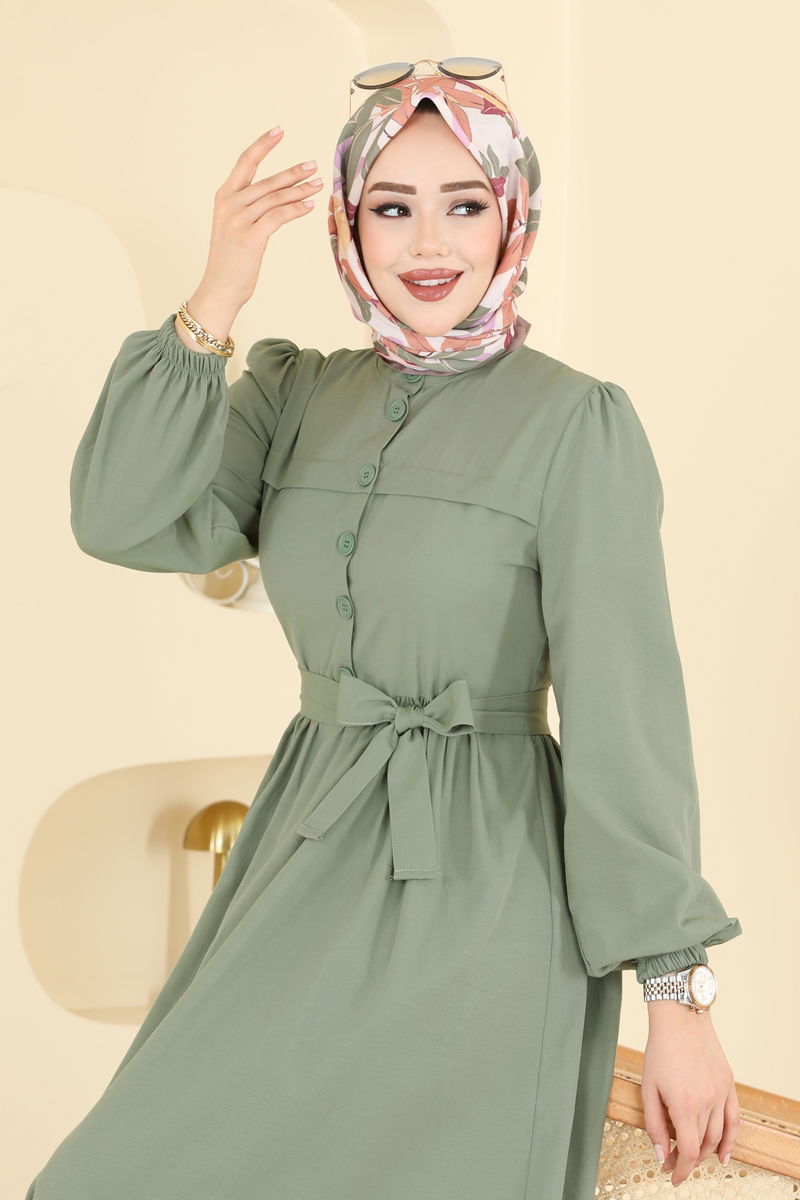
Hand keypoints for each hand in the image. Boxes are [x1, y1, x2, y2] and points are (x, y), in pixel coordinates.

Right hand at [200, 126, 323, 309]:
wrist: (220, 289)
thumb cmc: (231, 261)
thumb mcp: (235, 227)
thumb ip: (250, 208)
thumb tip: (278, 197)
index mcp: (225, 196)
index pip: (245, 162)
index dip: (263, 145)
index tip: (279, 130)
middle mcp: (230, 203)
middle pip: (267, 181)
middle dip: (293, 172)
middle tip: (313, 165)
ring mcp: (238, 220)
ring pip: (275, 198)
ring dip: (299, 191)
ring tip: (317, 185)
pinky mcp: (250, 237)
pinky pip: (277, 216)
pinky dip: (295, 210)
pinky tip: (308, 206)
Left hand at [641, 1003, 739, 1186]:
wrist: (680, 1018)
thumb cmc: (660, 1050)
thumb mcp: (648, 1088)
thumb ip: (654, 1125)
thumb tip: (660, 1154)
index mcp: (684, 1104)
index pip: (687, 1151)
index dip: (679, 1169)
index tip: (671, 1176)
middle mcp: (707, 1102)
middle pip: (701, 1145)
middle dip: (688, 1160)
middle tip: (674, 1164)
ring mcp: (721, 1093)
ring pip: (718, 1135)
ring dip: (705, 1152)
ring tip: (692, 1158)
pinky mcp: (729, 1084)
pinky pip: (735, 1119)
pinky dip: (731, 1140)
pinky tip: (724, 1155)